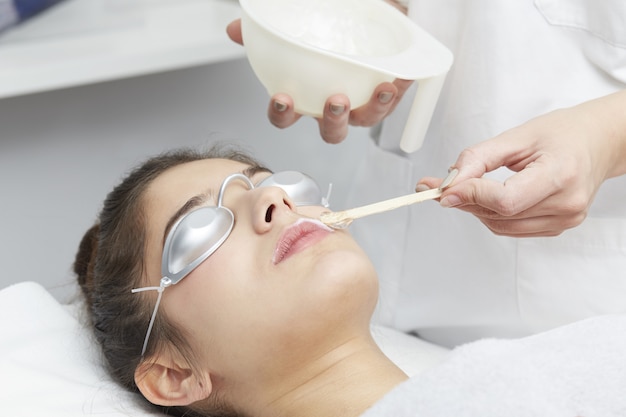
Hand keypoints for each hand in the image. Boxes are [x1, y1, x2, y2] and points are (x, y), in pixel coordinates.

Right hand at [226, 19, 412, 143]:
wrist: (367, 17)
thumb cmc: (330, 29)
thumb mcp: (300, 23)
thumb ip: (271, 29)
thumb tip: (236, 29)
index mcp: (307, 96)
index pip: (287, 116)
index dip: (282, 114)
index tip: (283, 98)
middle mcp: (334, 106)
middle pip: (331, 131)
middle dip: (333, 122)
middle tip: (336, 100)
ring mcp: (361, 103)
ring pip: (366, 120)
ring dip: (374, 109)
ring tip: (382, 89)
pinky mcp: (387, 94)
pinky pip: (395, 99)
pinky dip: (400, 90)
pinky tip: (403, 75)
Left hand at [417, 90, 625, 236]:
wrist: (596, 142)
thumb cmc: (563, 133)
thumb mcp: (517, 136)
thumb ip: (478, 159)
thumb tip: (449, 183)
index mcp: (561, 173)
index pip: (506, 200)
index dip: (472, 195)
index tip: (446, 188)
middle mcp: (567, 203)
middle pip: (500, 215)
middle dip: (466, 200)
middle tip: (445, 185)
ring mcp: (565, 220)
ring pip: (501, 227)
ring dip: (477, 209)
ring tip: (469, 187)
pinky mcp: (558, 227)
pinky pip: (512, 229)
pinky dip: (493, 215)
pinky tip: (491, 198)